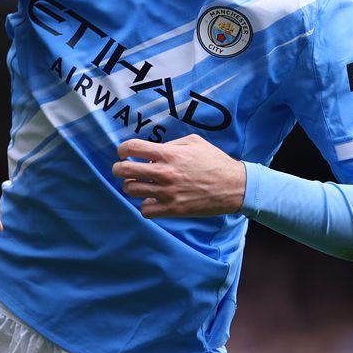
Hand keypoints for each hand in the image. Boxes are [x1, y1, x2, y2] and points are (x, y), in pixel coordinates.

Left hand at [112, 135, 245, 217]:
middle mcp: (165, 173)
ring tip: (137, 185)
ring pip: (131, 190)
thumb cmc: (215, 161)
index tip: (123, 152)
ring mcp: (167, 193)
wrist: (234, 186)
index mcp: (169, 154)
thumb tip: (152, 152)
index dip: (123, 149)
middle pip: (125, 170)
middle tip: (121, 169)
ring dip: (130, 186)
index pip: (133, 148)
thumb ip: (171, 144)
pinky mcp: (173, 209)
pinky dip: (145, 205)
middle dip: (118, 168)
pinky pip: (145, 210)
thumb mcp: (194, 142)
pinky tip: (151, 200)